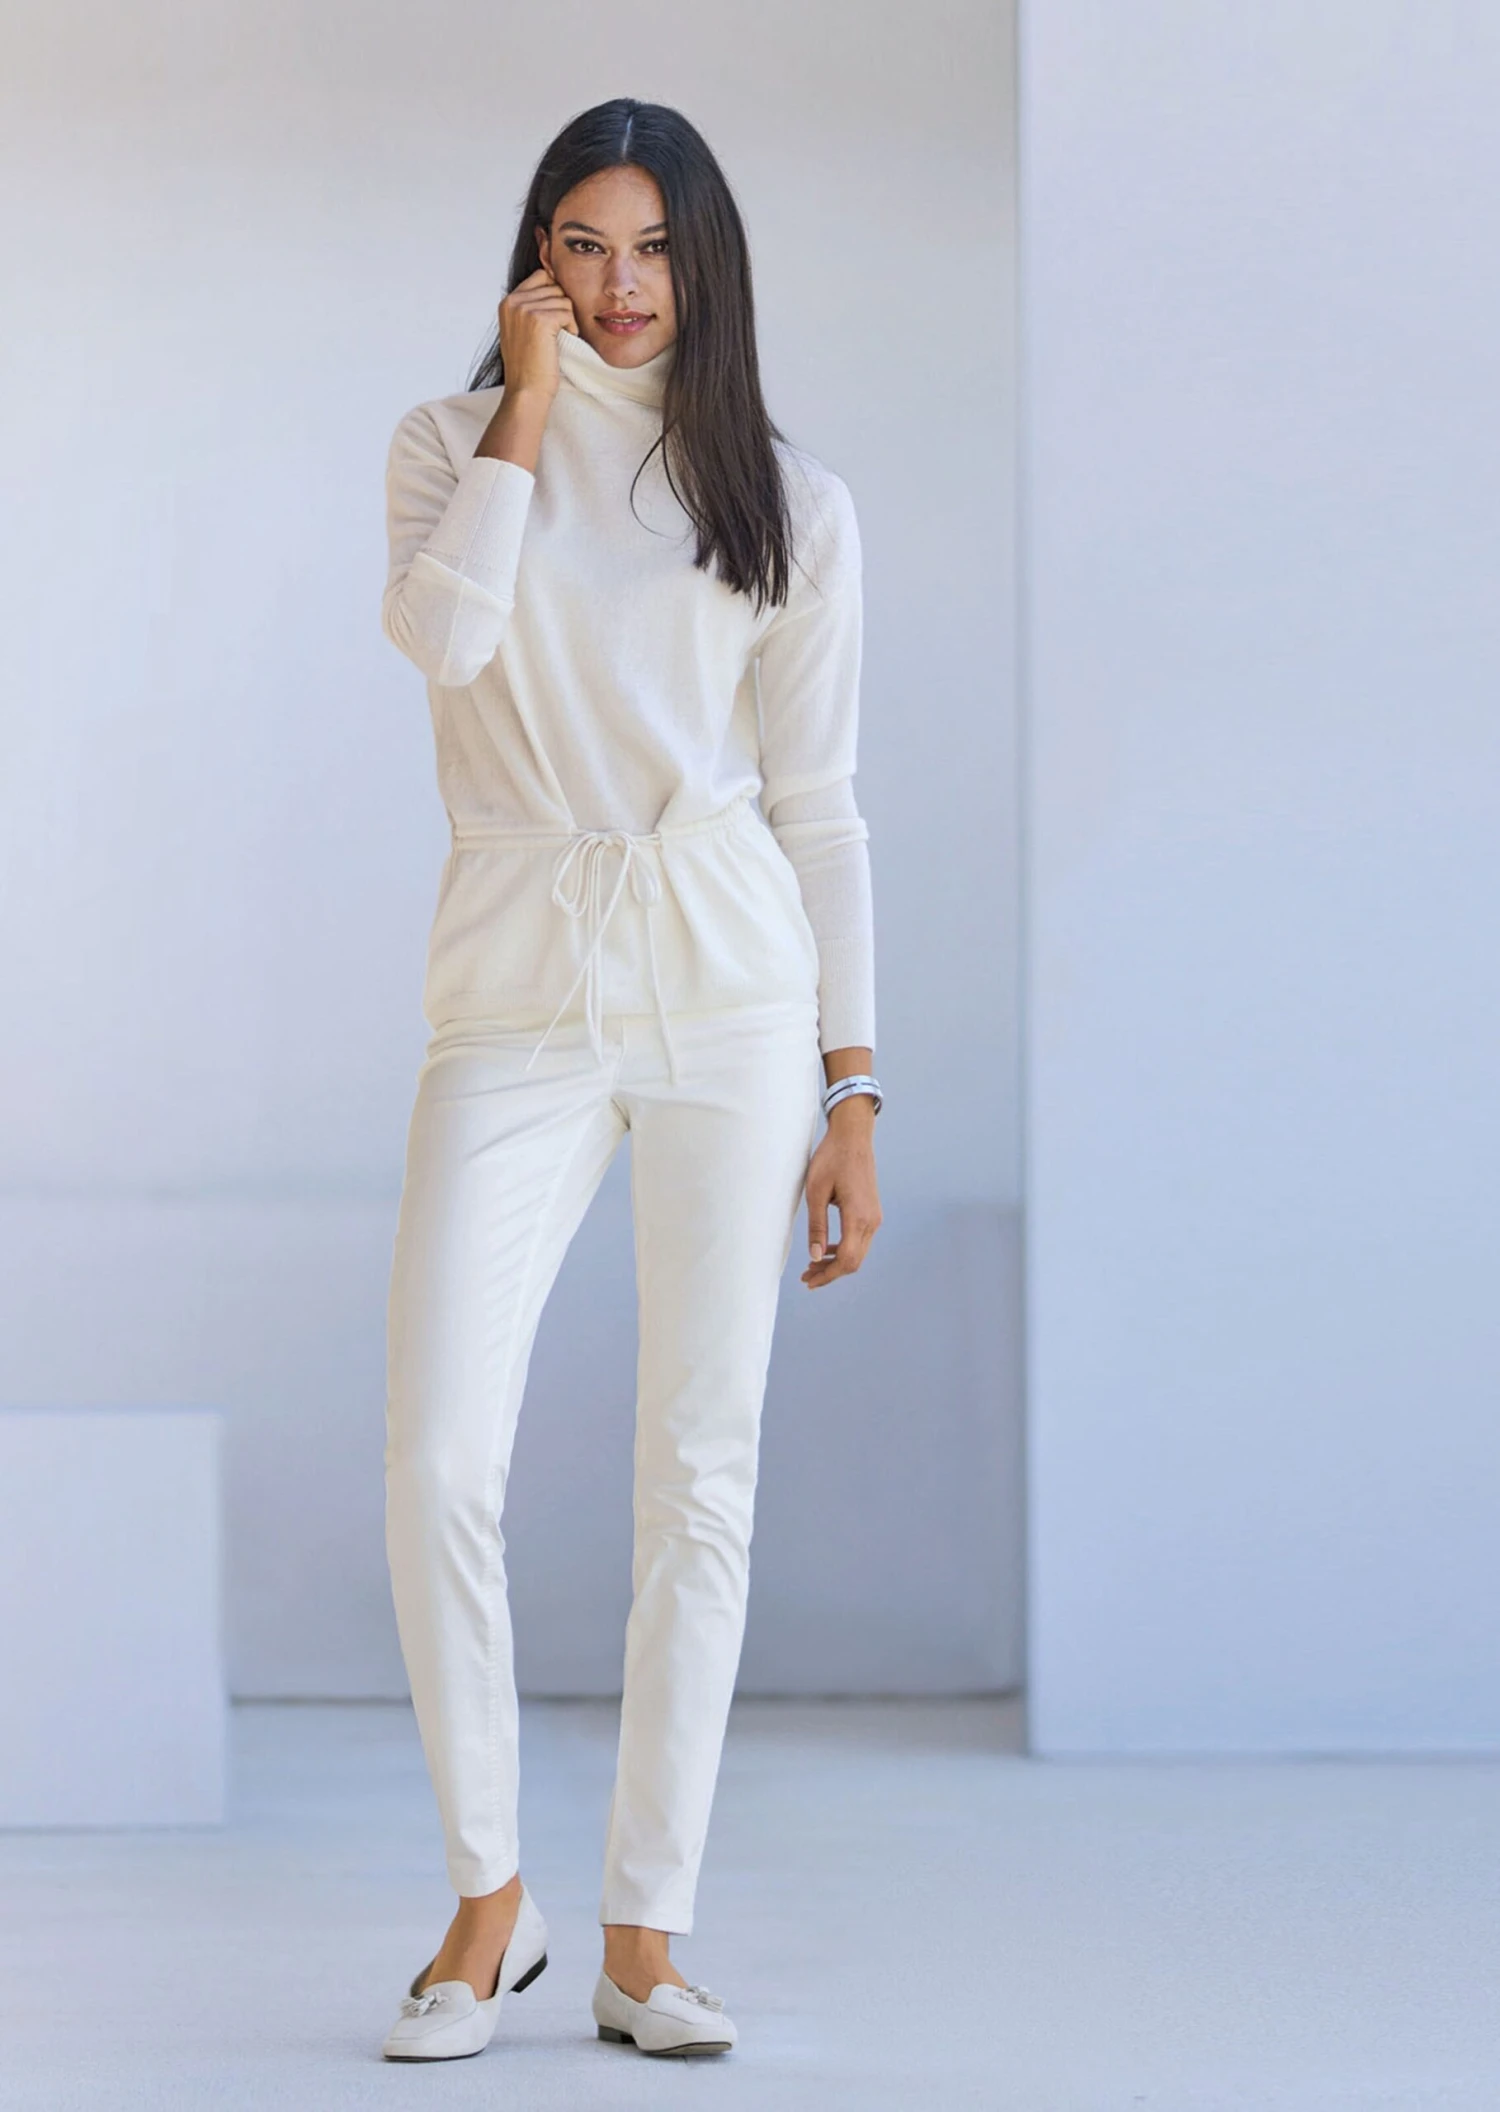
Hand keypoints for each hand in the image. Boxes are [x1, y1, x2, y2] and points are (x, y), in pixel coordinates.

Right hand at [497, 265, 579, 400]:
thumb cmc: (528, 367)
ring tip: (560, 339)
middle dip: (562, 307)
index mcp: (508, 302)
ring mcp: (525, 310)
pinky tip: (565, 340)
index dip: (555, 293)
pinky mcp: (539, 320)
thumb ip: (530, 306)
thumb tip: (554, 284)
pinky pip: (567, 312)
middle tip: (559, 331)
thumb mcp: (520, 330)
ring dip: (568, 319)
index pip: (541, 276)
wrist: (526, 391)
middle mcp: (513, 302)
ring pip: (563, 299)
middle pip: (554, 286)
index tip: (556, 316)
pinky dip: (572, 327)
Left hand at [801, 1099, 881, 1288]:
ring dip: (836, 1262)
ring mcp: (874, 1216)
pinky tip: (827, 1248)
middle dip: (830, 1273)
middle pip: (854, 1262)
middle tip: (807, 1277)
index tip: (809, 1281)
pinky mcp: (872, 1212)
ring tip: (813, 1265)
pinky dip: (844, 1249)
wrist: (853, 1136)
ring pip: (858, 1252)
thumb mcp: (816, 1192)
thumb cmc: (832, 1159)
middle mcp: (871, 1221)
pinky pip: (860, 1240)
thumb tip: (815, 1256)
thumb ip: (816, 1227)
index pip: (846, 1260)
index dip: (828, 1275)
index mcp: (858, 1217)